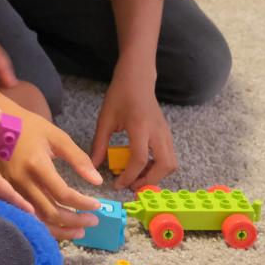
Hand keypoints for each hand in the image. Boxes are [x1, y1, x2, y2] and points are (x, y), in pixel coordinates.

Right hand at [0, 109, 104, 239]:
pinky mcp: (6, 193)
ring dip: (60, 229)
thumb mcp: (57, 137)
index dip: (83, 203)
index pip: (63, 194)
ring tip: (79, 231)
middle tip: (93, 221)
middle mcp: (22, 181)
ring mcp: (12, 189)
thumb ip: (78, 158)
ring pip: (38, 219)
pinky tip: (58, 226)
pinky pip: (27, 216)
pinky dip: (44, 226)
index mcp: (36, 165)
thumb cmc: (30, 127)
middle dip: (75, 220)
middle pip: (50, 212)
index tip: (97, 204)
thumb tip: (97, 181)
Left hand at [88, 67, 176, 190]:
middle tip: (132, 185)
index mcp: (140, 127)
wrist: (137, 79)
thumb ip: (99, 144)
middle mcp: (157, 132)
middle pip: (164, 166)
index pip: (139, 159)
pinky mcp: (167, 134)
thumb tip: (93, 166)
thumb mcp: (105, 119)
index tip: (117, 185)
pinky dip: (159, 167)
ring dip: (156, 175)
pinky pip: (169, 156)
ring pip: (171, 163)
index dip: (129, 176)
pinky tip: (143, 166)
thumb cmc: (120, 95)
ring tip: (137, 178)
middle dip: (150, 180)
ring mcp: (165, 133)